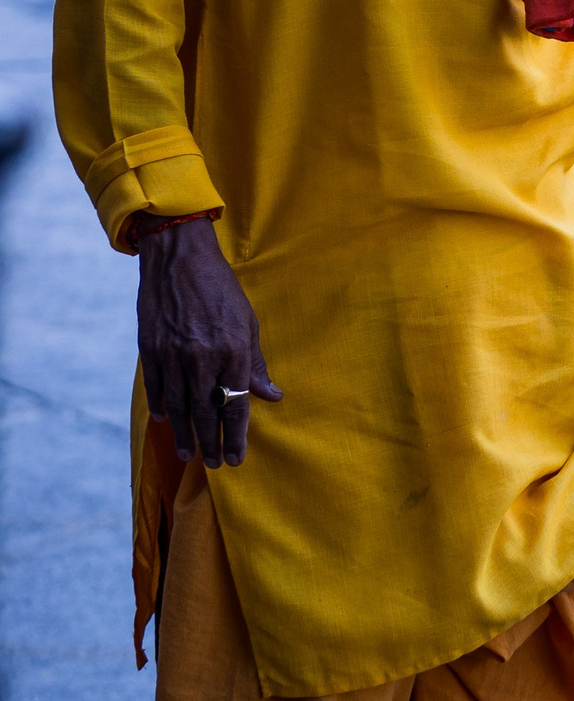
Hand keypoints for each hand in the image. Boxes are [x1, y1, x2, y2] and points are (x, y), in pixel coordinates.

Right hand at [136, 217, 280, 467]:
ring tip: (189, 454)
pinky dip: (162, 406)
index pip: (236, 404)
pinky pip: (157, 388)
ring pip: (179, 407)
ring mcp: (172, 356)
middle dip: (212, 442)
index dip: (237, 434)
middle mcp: (202, 358)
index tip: (237, 457)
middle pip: (206, 412)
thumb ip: (256, 362)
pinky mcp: (150, 350)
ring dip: (184, 433)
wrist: (179, 260)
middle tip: (217, 464)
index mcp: (232, 351)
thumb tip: (272, 396)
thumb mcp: (248, 322)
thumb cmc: (222, 289)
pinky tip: (167, 420)